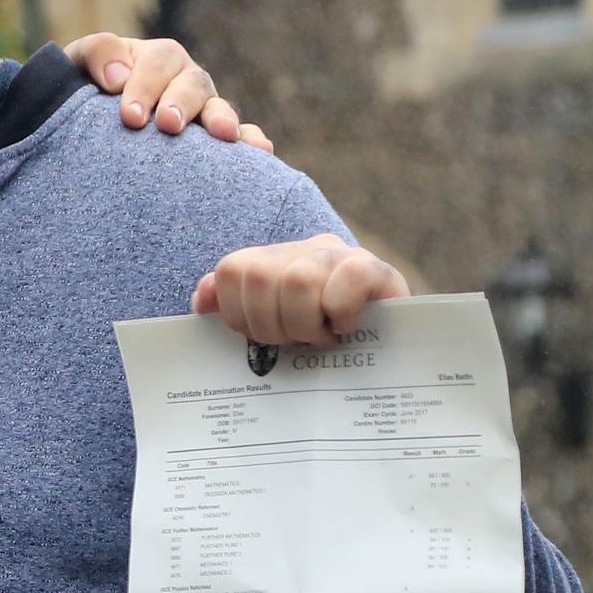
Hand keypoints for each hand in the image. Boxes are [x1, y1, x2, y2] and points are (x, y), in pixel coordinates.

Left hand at [65, 33, 274, 153]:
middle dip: (181, 102)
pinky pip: (239, 137)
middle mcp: (184, 81)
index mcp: (156, 59)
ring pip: (218, 108)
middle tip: (167, 124)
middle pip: (193, 84)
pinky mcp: (212, 140)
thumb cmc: (83, 90)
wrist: (84, 123)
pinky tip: (260, 149)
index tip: (130, 116)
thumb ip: (96, 53)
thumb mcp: (79, 63)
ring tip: (223, 134)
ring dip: (222, 119)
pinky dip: (250, 140)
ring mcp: (203, 111)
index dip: (145, 86)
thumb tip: (118, 77)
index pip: (158, 63)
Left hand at [190, 234, 408, 344]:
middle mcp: (306, 249)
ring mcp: (343, 255)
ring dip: (305, 323)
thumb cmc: (322, 340)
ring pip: (299, 280)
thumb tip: (201, 301)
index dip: (238, 312)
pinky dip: (339, 314)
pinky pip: (347, 279)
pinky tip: (345, 329)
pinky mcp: (377, 270)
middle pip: (260, 276)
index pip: (232, 269)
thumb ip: (234, 308)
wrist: (391, 344)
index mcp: (275, 258)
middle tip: (294, 342)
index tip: (261, 337)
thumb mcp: (273, 326)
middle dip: (270, 324)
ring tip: (320, 338)